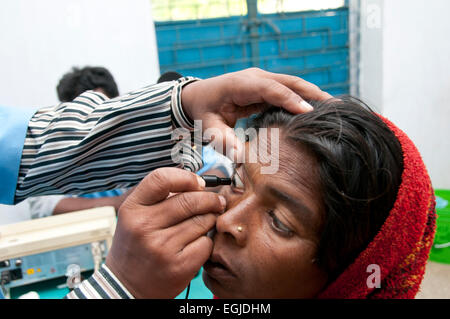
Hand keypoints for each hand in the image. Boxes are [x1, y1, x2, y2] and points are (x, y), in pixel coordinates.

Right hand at [105, 167, 225, 297]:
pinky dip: (207, 241)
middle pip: (190, 199)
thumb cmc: (135, 247)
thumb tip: (197, 183)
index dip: (186, 177)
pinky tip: (198, 243)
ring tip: (205, 222)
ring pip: (203, 220)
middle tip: (217, 201)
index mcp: (132, 209)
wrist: (126, 286)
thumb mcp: (135, 217)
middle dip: (210, 199)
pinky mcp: (179, 266)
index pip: (161, 179)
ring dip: (211, 219)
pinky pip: (206, 243)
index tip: (199, 183)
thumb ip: (159, 198)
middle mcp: (144, 226)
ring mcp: (162, 247)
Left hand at [181, 68, 332, 158]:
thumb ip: (223, 141)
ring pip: (292, 84)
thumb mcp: (207, 128)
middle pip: (288, 81)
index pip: (271, 89)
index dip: (290, 99)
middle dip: (312, 93)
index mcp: (240, 84)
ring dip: (312, 94)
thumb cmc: (203, 112)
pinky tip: (317, 110)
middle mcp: (255, 77)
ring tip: (334, 108)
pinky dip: (303, 98)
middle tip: (335, 107)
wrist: (197, 97)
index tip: (309, 112)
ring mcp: (262, 80)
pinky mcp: (266, 86)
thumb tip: (241, 157)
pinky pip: (288, 90)